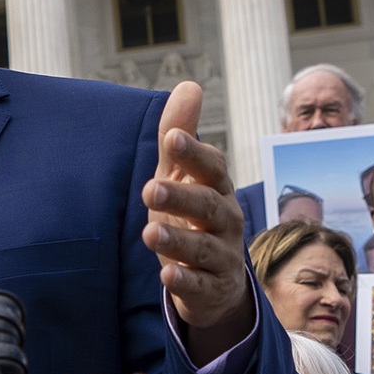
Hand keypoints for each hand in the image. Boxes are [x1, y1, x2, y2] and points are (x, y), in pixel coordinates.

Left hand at [139, 81, 253, 359]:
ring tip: (149, 232)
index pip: (211, 167)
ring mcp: (221, 256)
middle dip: (180, 197)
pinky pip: (199, 284)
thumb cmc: (193, 218)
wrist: (215, 281)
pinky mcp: (212, 288)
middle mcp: (225, 221)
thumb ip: (180, 135)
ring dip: (177, 240)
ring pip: (203, 247)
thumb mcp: (183, 177)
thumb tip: (189, 85)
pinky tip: (166, 275)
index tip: (172, 138)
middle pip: (208, 206)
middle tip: (149, 190)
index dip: (194, 153)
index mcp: (217, 189)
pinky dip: (184, 281)